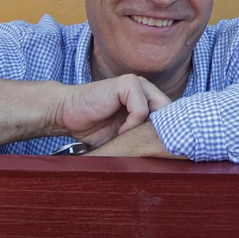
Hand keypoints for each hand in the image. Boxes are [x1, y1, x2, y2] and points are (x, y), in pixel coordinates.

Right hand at [54, 74, 170, 146]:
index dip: (169, 134)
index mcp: (148, 100)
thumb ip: (143, 137)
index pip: (172, 116)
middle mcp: (146, 89)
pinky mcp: (127, 83)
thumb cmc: (94, 127)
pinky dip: (132, 125)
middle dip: (161, 133)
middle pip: (170, 113)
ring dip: (144, 129)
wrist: (66, 114)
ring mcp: (137, 84)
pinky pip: (141, 110)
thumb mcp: (124, 136)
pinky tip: (119, 131)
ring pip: (159, 111)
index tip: (164, 152)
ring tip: (127, 138)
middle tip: (148, 148)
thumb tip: (169, 154)